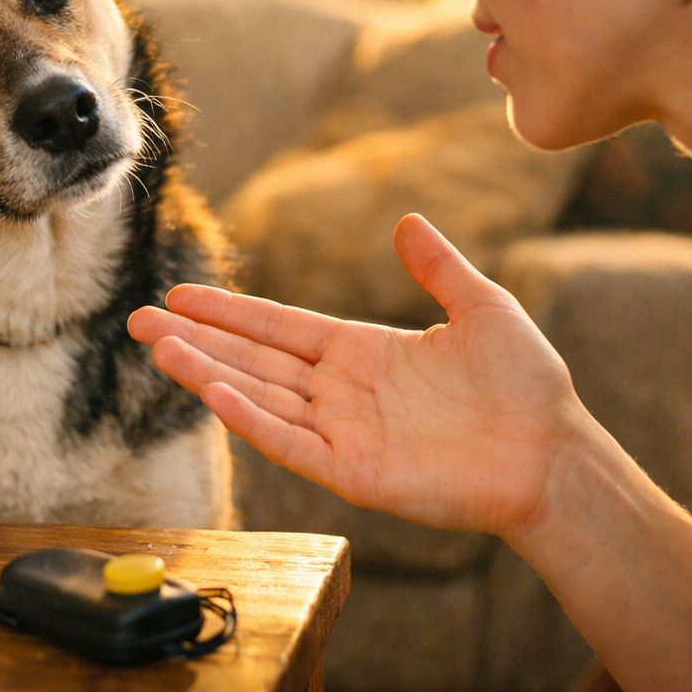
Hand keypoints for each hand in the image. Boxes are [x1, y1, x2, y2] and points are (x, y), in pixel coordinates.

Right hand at [128, 213, 587, 539]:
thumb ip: (438, 267)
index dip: (229, 311)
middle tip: (137, 319)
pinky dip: (247, 417)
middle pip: (251, 359)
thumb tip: (407, 221)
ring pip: (257, 396)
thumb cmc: (528, 386)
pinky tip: (211, 392)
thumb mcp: (481, 307)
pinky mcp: (350, 470)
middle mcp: (340, 390)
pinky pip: (287, 440)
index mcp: (361, 351)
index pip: (278, 326)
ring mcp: (341, 432)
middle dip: (195, 338)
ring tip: (157, 346)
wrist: (554, 454)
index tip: (181, 295)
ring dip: (206, 373)